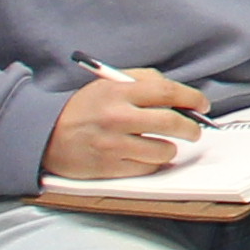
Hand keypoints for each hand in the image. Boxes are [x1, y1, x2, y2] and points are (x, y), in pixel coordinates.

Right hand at [46, 69, 209, 181]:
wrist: (46, 134)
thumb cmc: (85, 107)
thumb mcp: (109, 83)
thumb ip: (144, 81)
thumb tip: (179, 94)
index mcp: (119, 92)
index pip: (167, 92)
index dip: (192, 98)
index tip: (203, 105)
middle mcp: (118, 118)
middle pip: (171, 123)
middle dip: (191, 128)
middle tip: (194, 131)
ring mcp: (114, 144)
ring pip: (163, 150)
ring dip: (170, 148)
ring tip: (163, 144)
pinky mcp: (110, 167)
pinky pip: (147, 168)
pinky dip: (152, 162)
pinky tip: (145, 155)